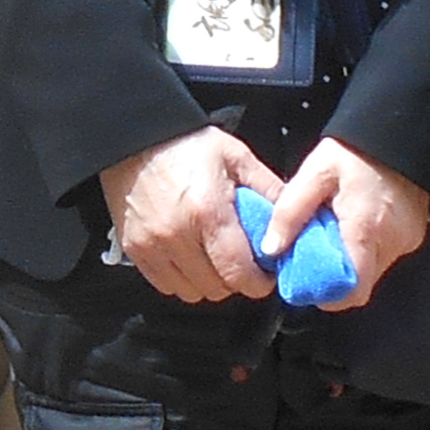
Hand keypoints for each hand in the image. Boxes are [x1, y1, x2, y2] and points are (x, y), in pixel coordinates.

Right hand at [101, 125, 282, 304]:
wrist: (135, 136)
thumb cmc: (185, 143)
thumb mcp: (236, 156)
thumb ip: (268, 189)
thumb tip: (295, 218)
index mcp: (209, 212)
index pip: (240, 274)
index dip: (259, 282)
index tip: (265, 274)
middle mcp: (178, 235)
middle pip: (218, 288)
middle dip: (235, 279)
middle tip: (239, 259)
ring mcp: (152, 245)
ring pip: (191, 292)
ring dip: (207, 281)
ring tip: (212, 256)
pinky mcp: (134, 249)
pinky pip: (164, 285)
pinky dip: (181, 278)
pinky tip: (188, 256)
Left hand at [261, 136, 429, 304]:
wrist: (401, 130)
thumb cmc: (357, 150)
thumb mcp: (315, 173)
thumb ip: (290, 212)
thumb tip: (271, 248)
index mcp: (365, 229)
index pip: (352, 290)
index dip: (328, 294)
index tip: (308, 280)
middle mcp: (391, 243)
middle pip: (360, 283)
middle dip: (334, 276)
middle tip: (314, 252)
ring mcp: (406, 241)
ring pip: (372, 271)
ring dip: (350, 261)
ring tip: (333, 232)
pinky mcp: (413, 236)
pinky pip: (385, 255)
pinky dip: (365, 249)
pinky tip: (353, 225)